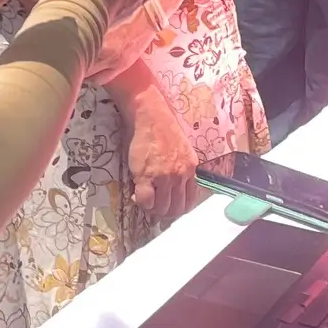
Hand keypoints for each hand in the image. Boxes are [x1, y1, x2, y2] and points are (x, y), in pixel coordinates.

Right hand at [116, 81, 201, 218]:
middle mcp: (181, 175)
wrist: (149, 115)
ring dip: (152, 209)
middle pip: (176, 208)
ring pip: (162, 208)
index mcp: (191, 170)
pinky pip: (146, 200)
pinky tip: (137, 195)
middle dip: (164, 212)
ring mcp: (165, 177)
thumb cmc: (162, 129)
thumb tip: (171, 188)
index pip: (189, 201)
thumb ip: (180, 170)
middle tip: (154, 206)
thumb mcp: (181, 151)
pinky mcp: (147, 176)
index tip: (168, 206)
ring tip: (145, 200)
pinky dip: (141, 203)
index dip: (177, 208)